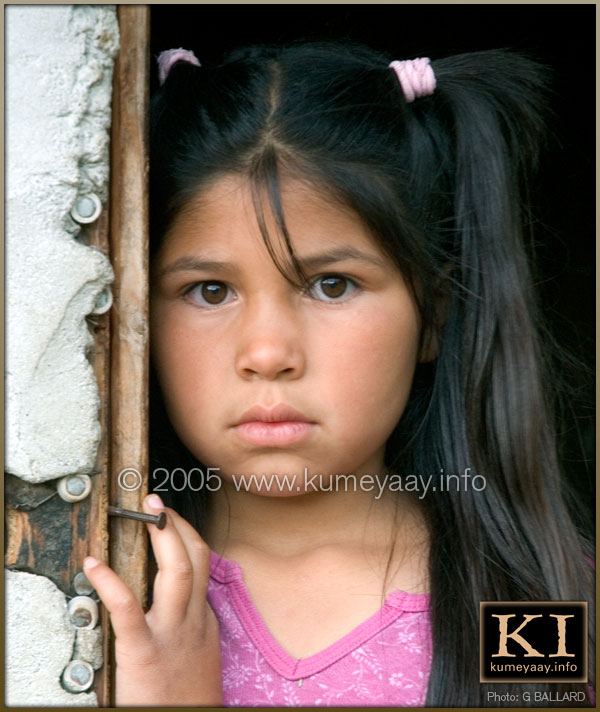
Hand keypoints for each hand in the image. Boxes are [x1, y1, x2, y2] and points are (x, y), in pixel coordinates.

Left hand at [84, 494, 221, 706]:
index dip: (186, 534)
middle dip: (178, 524)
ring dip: (163, 536)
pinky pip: (128, 608)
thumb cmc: (190, 698)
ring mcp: (171, 633)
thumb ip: (195, 626)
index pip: (202, 563)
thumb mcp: (202, 655)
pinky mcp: (143, 653)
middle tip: (158, 502)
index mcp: (204, 619)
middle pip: (195, 558)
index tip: (171, 518)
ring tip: (145, 512)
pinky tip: (94, 566)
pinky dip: (110, 583)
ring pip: (177, 571)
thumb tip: (183, 603)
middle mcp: (193, 619)